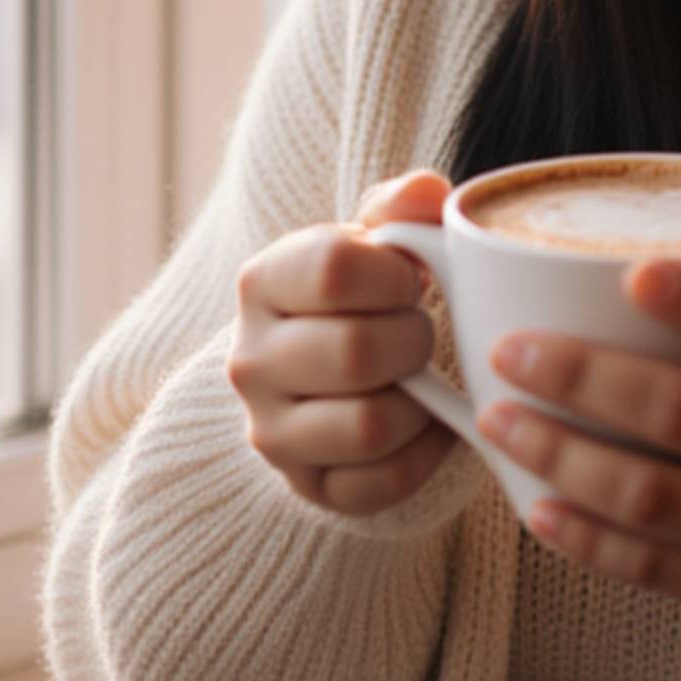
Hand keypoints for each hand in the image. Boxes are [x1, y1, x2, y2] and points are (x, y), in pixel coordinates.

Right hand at [227, 171, 458, 514]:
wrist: (322, 369)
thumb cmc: (360, 291)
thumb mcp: (372, 236)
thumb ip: (402, 207)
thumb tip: (427, 194)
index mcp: (261, 282)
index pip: (334, 270)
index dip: (395, 274)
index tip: (410, 278)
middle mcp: (249, 361)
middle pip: (354, 352)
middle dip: (414, 339)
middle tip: (421, 331)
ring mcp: (271, 432)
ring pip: (368, 427)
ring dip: (421, 401)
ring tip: (423, 379)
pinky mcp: (305, 486)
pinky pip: (380, 485)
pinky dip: (425, 456)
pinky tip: (431, 424)